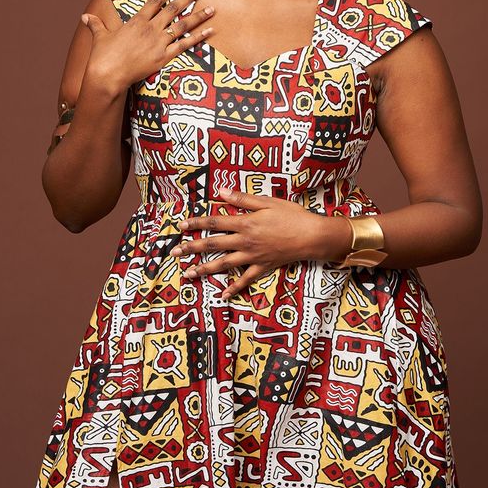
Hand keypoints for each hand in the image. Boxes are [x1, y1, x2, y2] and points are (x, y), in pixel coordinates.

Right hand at [80, 0, 213, 91]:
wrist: (107, 74)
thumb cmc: (102, 56)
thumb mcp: (100, 37)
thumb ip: (96, 25)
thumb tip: (85, 17)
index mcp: (136, 21)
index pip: (155, 1)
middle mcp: (150, 28)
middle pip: (173, 8)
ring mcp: (158, 42)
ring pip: (182, 25)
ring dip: (198, 15)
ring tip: (212, 8)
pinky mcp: (164, 57)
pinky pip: (185, 45)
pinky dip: (198, 38)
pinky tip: (209, 31)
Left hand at [170, 187, 351, 299]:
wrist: (312, 236)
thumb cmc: (291, 215)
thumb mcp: (267, 201)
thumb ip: (242, 199)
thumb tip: (220, 193)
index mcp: (245, 223)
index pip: (215, 222)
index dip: (196, 223)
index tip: (181, 225)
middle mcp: (245, 241)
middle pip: (213, 245)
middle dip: (193, 248)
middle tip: (175, 252)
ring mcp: (253, 256)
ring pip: (224, 264)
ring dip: (204, 269)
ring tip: (188, 273)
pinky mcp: (263, 267)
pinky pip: (246, 279)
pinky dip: (235, 288)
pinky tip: (223, 294)